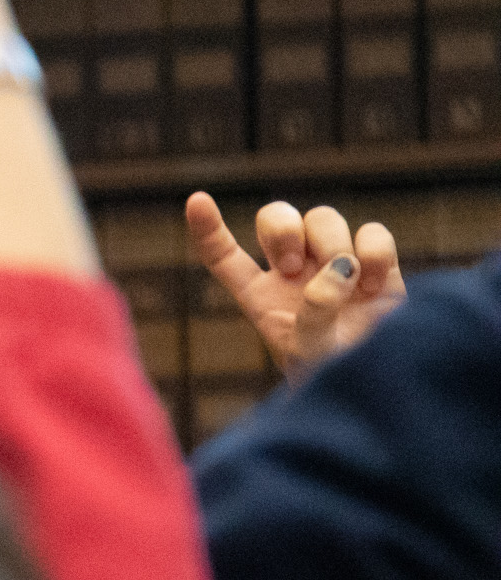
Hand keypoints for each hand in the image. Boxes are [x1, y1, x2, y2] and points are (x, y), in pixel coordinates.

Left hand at [186, 194, 405, 376]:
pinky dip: (374, 253)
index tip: (197, 201)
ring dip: (332, 243)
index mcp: (259, 295)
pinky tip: (374, 288)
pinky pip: (371, 230)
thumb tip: (338, 269)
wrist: (381, 378)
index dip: (208, 228)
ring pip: (322, 216)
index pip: (224, 256)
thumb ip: (314, 314)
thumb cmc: (332, 373)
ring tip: (350, 285)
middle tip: (294, 267)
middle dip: (282, 230)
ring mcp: (332, 261)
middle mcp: (292, 271)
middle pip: (273, 218)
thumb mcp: (310, 353)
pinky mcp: (373, 260)